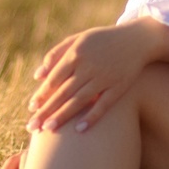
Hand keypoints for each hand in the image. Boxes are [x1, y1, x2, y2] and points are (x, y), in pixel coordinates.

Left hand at [26, 20, 164, 133]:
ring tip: (49, 129)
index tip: (31, 109)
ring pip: (80, 100)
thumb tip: (38, 76)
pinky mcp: (119, 86)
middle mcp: (88, 66)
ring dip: (63, 115)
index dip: (42, 94)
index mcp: (76, 53)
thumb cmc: (102, 40)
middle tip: (33, 126)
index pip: (54, 78)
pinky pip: (104, 105)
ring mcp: (104, 77)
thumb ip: (56, 54)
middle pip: (63, 92)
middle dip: (47, 110)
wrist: (138, 39)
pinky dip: (92, 117)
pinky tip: (79, 130)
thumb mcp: (78, 39)